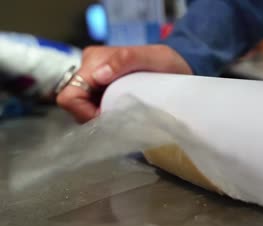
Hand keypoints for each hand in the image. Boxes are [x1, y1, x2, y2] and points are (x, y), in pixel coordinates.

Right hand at [57, 45, 191, 122]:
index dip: (83, 112)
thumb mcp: (154, 57)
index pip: (70, 94)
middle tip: (118, 120)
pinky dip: (106, 117)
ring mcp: (96, 83)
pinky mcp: (105, 93)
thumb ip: (127, 59)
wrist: (180, 68)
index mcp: (94, 60)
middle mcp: (90, 71)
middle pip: (74, 105)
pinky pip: (95, 110)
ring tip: (122, 118)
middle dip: (91, 117)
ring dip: (99, 118)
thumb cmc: (168, 62)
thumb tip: (99, 76)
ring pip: (83, 110)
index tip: (107, 118)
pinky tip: (122, 118)